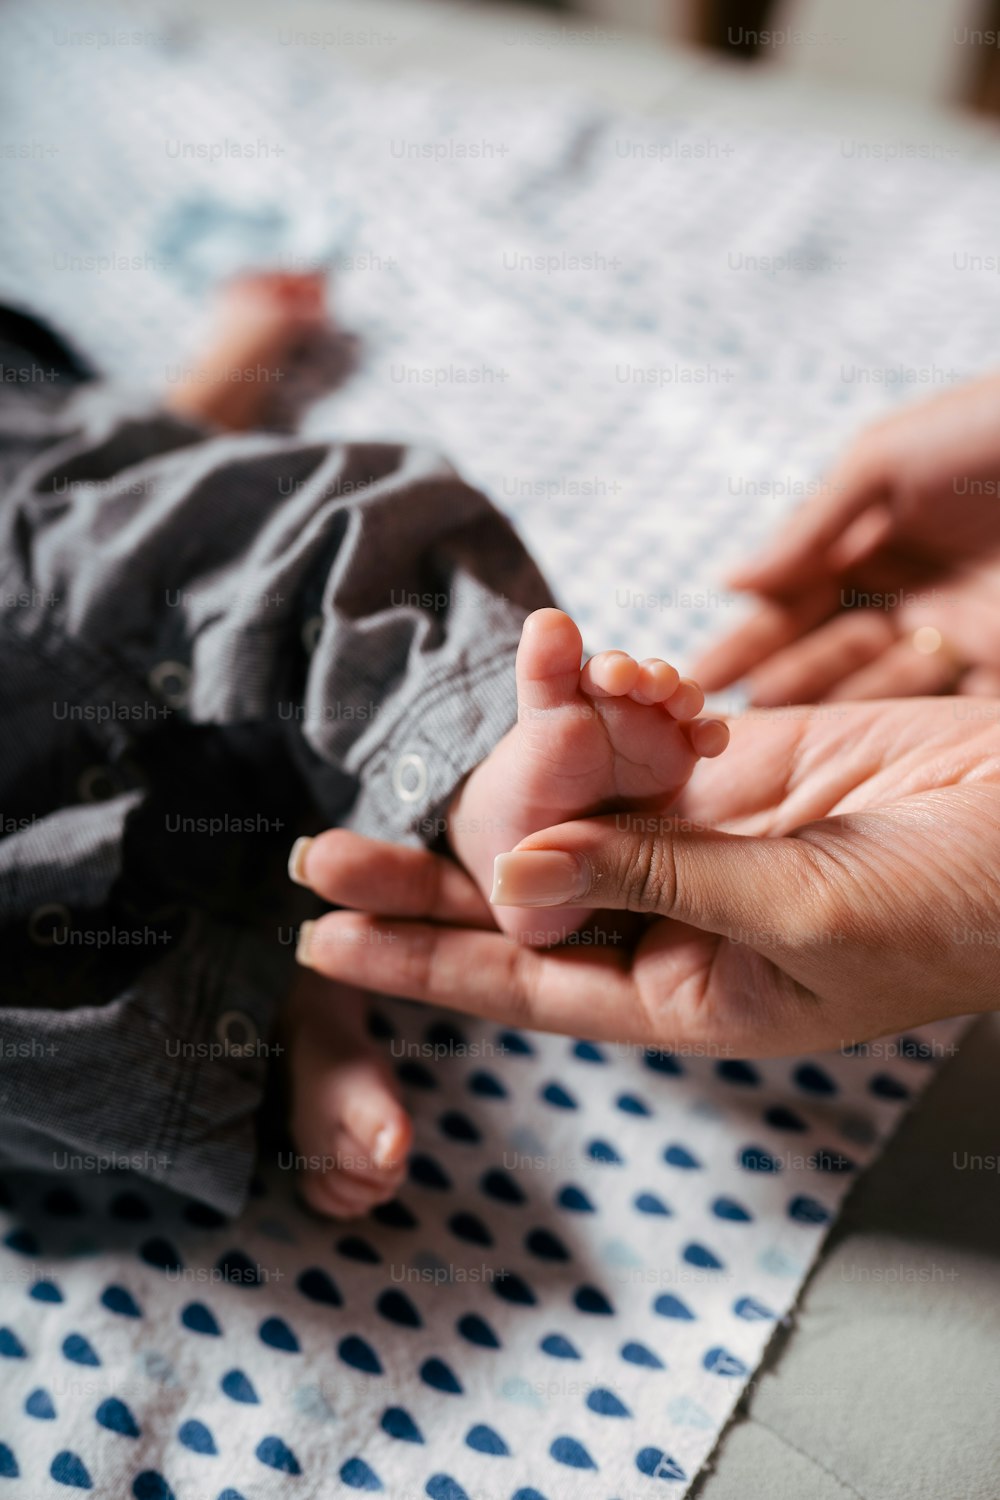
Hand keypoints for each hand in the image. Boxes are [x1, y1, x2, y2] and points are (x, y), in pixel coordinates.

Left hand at [293, 698, 999, 1055]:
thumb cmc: (950, 912)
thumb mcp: (798, 914)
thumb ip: (658, 883)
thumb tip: (518, 876)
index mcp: (684, 989)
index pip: (523, 978)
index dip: (421, 958)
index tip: (325, 940)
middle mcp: (673, 915)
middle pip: (521, 891)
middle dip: (424, 864)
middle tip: (321, 843)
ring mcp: (701, 834)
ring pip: (574, 795)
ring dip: (520, 749)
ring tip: (461, 705)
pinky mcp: (737, 763)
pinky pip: (641, 734)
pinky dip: (608, 701)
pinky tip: (581, 667)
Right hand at [694, 373, 999, 702]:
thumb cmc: (989, 431)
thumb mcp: (882, 461)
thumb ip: (808, 527)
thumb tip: (728, 582)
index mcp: (866, 542)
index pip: (788, 604)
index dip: (742, 642)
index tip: (693, 679)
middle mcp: (902, 594)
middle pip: (821, 655)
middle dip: (777, 684)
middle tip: (723, 720)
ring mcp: (951, 632)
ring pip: (872, 687)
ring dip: (831, 700)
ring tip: (785, 722)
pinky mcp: (997, 665)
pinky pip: (940, 705)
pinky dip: (899, 719)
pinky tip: (859, 736)